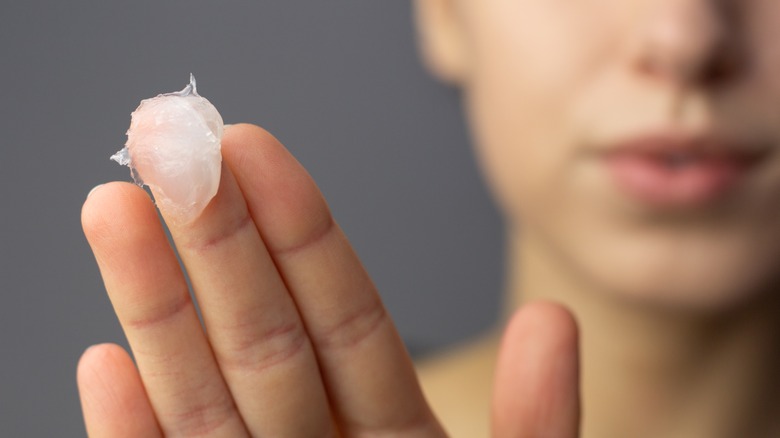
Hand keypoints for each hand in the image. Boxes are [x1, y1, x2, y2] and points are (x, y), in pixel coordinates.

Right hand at [77, 124, 579, 436]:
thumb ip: (536, 430)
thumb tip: (552, 321)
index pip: (344, 317)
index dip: (299, 231)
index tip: (254, 148)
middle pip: (262, 338)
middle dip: (213, 242)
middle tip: (166, 143)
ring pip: (204, 399)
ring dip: (153, 311)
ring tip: (115, 212)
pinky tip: (101, 366)